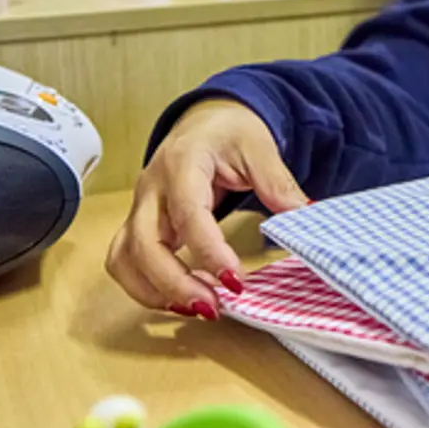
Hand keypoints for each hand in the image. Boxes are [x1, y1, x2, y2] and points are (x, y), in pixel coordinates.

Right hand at [105, 98, 307, 316]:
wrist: (205, 119)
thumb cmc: (230, 132)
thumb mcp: (260, 147)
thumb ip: (278, 183)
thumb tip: (304, 215)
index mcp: (182, 163)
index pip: (188, 214)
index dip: (209, 252)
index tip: (235, 281)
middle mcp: (152, 188)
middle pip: (143, 243)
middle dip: (174, 283)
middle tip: (213, 307)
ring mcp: (140, 207)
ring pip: (124, 258)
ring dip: (154, 291)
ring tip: (197, 308)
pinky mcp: (137, 224)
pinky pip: (125, 261)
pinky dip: (145, 287)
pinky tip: (179, 300)